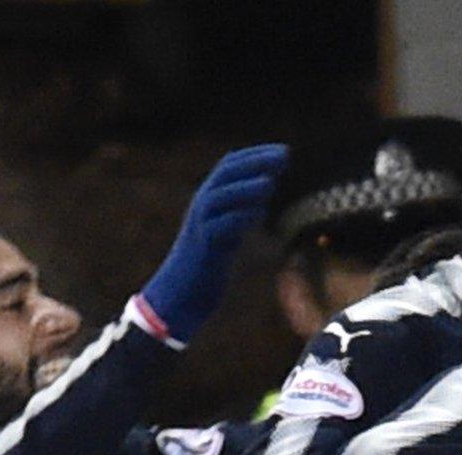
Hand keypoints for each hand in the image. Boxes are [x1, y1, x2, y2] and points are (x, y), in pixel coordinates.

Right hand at [140, 144, 288, 339]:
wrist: (178, 296)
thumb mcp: (226, 233)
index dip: (255, 156)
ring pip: (219, 198)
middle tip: (284, 155)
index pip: (229, 167)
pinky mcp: (202, 249)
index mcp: (208, 202)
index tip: (282, 151)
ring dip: (245, 188)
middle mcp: (201, 208)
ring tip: (270, 181)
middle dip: (255, 162)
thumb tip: (262, 193)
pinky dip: (237, 218)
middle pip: (225, 175)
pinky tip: (256, 213)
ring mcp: (199, 227)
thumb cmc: (205, 265)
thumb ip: (241, 212)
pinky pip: (218, 228)